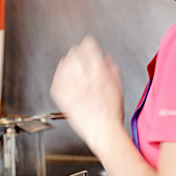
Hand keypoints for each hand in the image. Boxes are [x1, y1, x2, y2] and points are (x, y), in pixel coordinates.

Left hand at [50, 36, 124, 150]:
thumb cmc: (113, 114)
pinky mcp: (64, 99)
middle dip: (77, 50)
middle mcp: (85, 80)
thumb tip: (107, 58)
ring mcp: (73, 90)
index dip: (89, 44)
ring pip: (64, 66)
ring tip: (69, 60)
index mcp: (99, 76)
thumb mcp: (118, 88)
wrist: (103, 132)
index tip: (88, 43)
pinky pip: (57, 81)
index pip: (90, 50)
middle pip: (75, 55)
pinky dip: (58, 74)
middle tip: (78, 51)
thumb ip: (112, 70)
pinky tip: (61, 73)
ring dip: (67, 60)